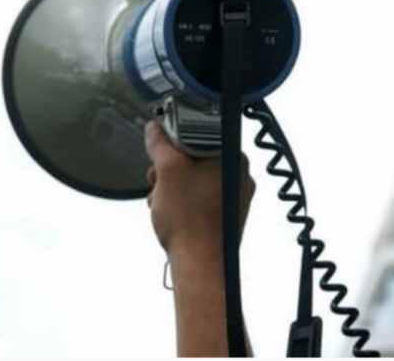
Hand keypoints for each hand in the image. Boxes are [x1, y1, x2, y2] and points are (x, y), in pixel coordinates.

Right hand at [144, 120, 255, 256]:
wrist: (200, 264)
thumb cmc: (189, 220)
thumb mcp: (167, 170)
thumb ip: (160, 143)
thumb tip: (155, 129)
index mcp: (233, 157)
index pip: (200, 132)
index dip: (174, 139)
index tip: (160, 148)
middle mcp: (239, 175)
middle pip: (196, 157)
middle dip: (169, 168)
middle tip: (157, 179)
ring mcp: (234, 197)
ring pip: (195, 178)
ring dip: (172, 186)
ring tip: (161, 200)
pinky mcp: (226, 214)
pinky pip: (201, 197)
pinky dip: (182, 200)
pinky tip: (170, 212)